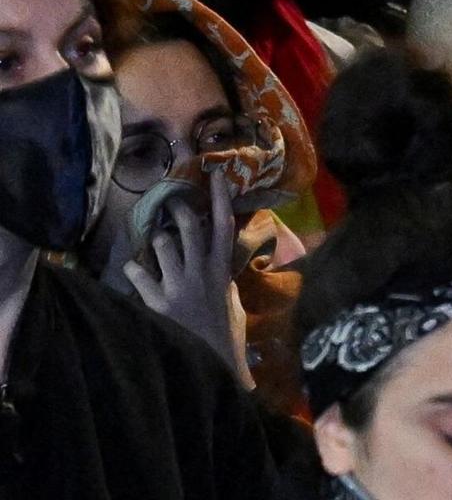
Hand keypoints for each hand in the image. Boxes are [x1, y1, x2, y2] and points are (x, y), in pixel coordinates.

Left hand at [125, 171, 251, 386]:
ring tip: (152, 238)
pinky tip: (132, 269)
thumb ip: (222, 277)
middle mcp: (201, 271)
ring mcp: (179, 285)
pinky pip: (139, 275)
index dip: (220, 199)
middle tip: (168, 199)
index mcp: (222, 270)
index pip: (224, 226)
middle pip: (189, 227)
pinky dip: (133, 269)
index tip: (215, 176)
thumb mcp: (232, 300)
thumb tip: (216, 262)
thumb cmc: (226, 333)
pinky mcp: (159, 302)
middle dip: (177, 209)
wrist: (212, 362)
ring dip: (155, 240)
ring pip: (162, 245)